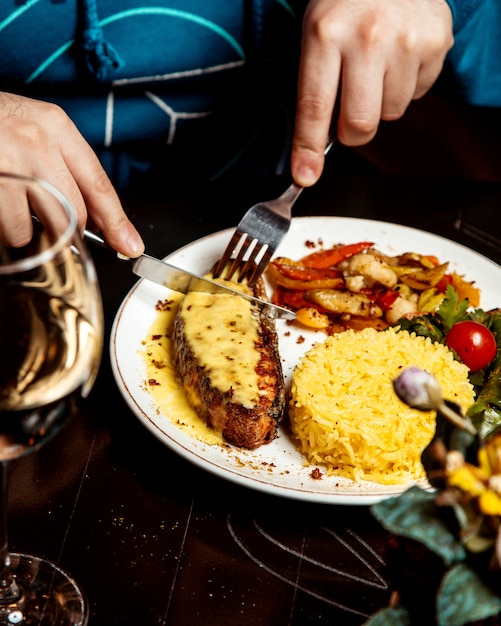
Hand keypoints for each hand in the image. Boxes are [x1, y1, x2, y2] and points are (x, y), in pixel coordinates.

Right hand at [0, 92, 143, 255]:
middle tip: (56, 236)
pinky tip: (2, 212)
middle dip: (68, 235)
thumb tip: (99, 219)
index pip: (98, 184)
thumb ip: (66, 167)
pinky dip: (8, 232)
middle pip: (75, 213)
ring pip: (42, 229)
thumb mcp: (36, 130)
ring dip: (31, 235)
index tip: (129, 244)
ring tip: (14, 213)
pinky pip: (13, 230)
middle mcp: (36, 143)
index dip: (116, 222)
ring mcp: (11, 164)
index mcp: (56, 127)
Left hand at [291, 0, 453, 185]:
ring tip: (378, 65)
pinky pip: (419, 94)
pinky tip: (399, 55)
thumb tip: (315, 150)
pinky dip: (407, 84)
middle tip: (350, 109)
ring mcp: (407, 40)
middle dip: (353, 131)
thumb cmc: (347, 5)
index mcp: (326, 35)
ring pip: (392, 113)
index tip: (305, 175)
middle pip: (360, 124)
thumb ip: (317, 88)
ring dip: (382, 102)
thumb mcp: (317, 34)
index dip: (309, 147)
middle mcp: (368, 38)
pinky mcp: (437, 42)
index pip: (315, 106)